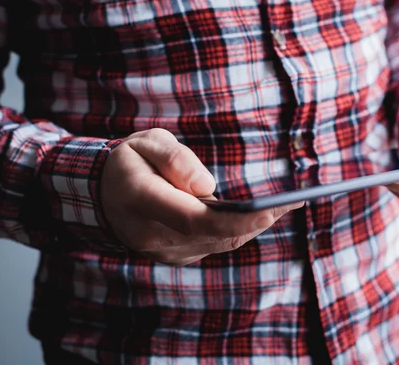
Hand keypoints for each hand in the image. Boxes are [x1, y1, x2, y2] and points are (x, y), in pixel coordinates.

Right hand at [101, 128, 302, 265]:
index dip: (239, 219)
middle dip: (260, 220)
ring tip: (287, 205)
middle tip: (297, 200)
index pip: (196, 218)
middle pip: (218, 235)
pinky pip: (214, 246)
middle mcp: (153, 235)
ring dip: (254, 226)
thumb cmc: (129, 162)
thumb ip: (175, 159)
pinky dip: (239, 231)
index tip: (275, 208)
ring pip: (221, 243)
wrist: (101, 196)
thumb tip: (208, 187)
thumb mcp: (145, 142)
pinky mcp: (175, 256)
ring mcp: (164, 252)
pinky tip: (258, 215)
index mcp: (143, 200)